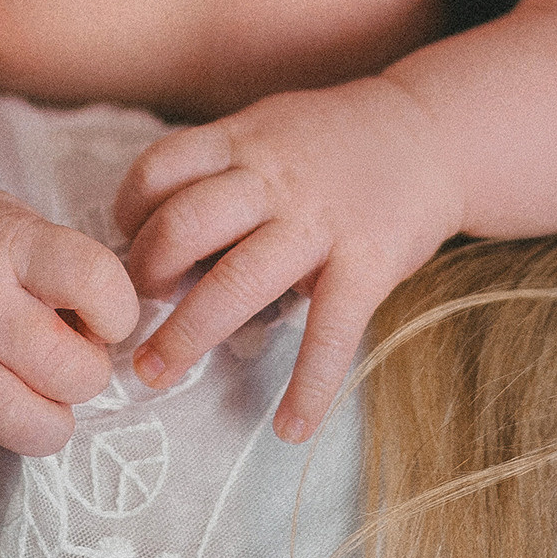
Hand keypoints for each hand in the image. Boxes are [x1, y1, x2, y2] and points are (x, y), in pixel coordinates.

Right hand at [0, 180, 138, 469]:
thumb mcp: (19, 223)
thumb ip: (66, 272)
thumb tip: (118, 344)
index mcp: (13, 243)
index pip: (99, 284)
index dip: (119, 315)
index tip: (102, 321)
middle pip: (68, 372)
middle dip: (84, 380)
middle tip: (65, 367)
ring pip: (14, 421)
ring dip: (41, 426)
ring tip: (34, 404)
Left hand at [113, 80, 463, 443]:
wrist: (431, 134)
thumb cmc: (334, 141)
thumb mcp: (268, 129)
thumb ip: (219, 171)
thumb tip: (155, 235)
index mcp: (244, 141)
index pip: (160, 169)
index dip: (130, 210)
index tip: (125, 243)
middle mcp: (274, 178)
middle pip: (184, 225)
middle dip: (145, 277)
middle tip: (131, 316)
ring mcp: (320, 221)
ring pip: (238, 280)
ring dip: (188, 334)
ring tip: (157, 373)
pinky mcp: (368, 261)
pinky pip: (331, 332)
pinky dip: (309, 387)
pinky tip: (290, 427)